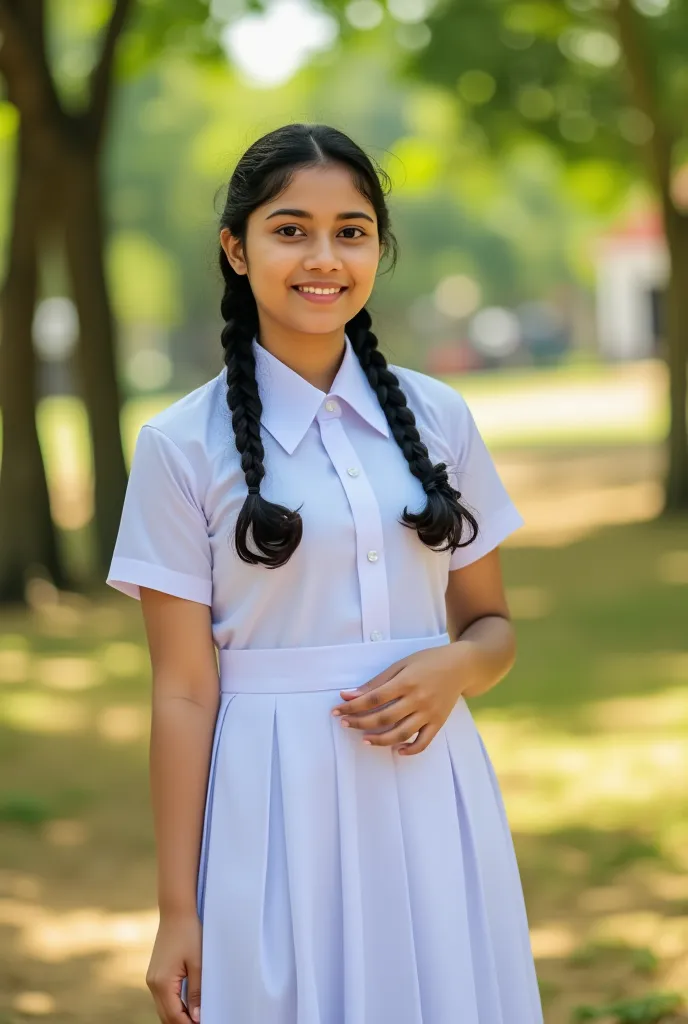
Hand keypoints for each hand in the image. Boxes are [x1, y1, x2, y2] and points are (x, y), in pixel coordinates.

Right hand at [147, 909, 201, 1022]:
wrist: (176, 911)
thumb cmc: (189, 933)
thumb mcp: (198, 963)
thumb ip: (197, 992)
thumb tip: (196, 1017)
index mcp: (162, 983)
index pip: (174, 1016)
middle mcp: (153, 984)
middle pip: (166, 1016)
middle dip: (182, 1023)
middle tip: (201, 1022)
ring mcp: (152, 978)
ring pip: (163, 1008)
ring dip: (178, 1015)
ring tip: (196, 1017)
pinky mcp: (155, 973)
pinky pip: (163, 997)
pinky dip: (174, 1005)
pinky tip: (187, 1005)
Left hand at [331, 641, 476, 754]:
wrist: (461, 666)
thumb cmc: (428, 661)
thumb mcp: (401, 664)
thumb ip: (376, 681)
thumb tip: (349, 694)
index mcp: (406, 681)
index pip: (373, 699)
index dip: (353, 706)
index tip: (337, 710)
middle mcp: (417, 699)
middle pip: (384, 718)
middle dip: (360, 722)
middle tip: (345, 723)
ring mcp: (429, 713)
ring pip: (401, 733)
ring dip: (379, 739)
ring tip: (364, 739)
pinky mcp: (439, 722)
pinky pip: (424, 742)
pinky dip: (410, 749)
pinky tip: (396, 750)